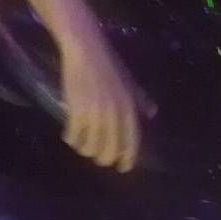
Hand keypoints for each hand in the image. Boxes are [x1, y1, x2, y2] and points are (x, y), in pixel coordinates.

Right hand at [58, 29, 156, 172]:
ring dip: (85, 149)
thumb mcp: (128, 82)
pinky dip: (71, 138)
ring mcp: (95, 113)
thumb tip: (152, 112)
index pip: (131, 140)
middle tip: (98, 159)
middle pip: (110, 147)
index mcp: (129, 107)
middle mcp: (114, 113)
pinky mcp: (77, 110)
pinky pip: (74, 135)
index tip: (123, 168)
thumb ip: (139, 99)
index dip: (127, 157)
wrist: (85, 51)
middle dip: (103, 157)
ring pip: (90, 145)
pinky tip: (68, 136)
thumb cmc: (107, 65)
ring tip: (80, 146)